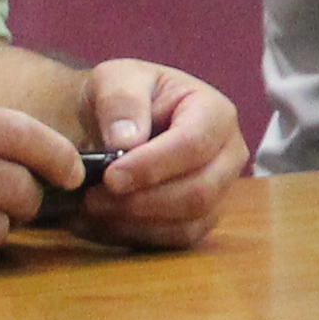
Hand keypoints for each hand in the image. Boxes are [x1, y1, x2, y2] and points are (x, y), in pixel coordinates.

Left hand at [71, 60, 241, 248]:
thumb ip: (121, 101)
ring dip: (134, 223)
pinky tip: (99, 222)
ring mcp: (219, 192)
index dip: (153, 165)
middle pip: (199, 193)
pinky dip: (133, 236)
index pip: (194, 145)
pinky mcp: (201, 220)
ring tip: (90, 209)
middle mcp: (229, 156)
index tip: (110, 176)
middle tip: (93, 198)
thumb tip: (127, 142)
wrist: (119, 123)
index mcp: (215, 113)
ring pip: (188, 224)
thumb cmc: (124, 97)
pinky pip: (175, 241)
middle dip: (142, 202)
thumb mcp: (116, 78)